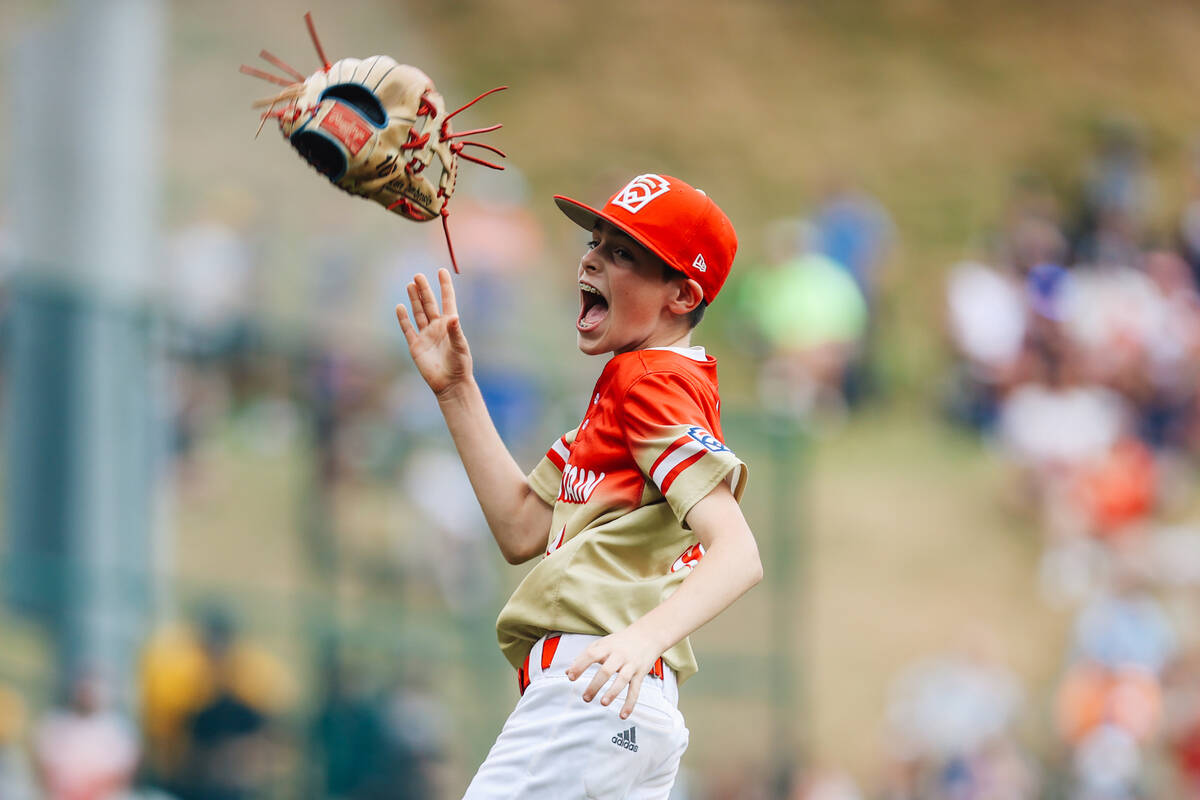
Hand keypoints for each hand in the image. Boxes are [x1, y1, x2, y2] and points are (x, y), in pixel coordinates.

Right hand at [395, 269, 472, 397]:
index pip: (447, 300)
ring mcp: (426, 335)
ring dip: (414, 299)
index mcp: (450, 324)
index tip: (442, 271)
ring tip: (410, 285)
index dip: (445, 286)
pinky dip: (403, 318)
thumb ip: (456, 332)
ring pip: (418, 313)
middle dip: (424, 290)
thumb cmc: (460, 365)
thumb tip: (453, 317)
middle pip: (429, 304)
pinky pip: (408, 329)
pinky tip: (400, 307)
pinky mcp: (416, 345)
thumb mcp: (460, 347)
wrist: (450, 384)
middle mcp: (437, 327)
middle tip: (418, 275)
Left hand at [566, 627, 661, 719]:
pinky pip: (635, 690)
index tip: (571, 677)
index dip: (580, 665)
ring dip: (612, 693)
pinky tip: (623, 714)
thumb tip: (568, 672)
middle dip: (595, 685)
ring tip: (603, 702)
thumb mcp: (602, 644)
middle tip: (585, 697)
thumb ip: (585, 657)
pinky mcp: (640, 674)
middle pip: (606, 670)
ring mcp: (631, 665)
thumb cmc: (621, 641)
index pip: (591, 654)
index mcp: (607, 646)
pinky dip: (630, 703)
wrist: (648, 635)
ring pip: (622, 680)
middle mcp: (619, 655)